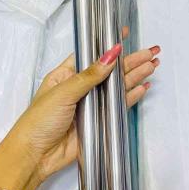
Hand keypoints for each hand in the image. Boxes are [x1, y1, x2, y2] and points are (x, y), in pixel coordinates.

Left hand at [10, 36, 160, 188]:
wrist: (35, 155)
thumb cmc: (39, 121)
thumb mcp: (63, 92)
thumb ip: (89, 76)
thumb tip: (110, 56)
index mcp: (66, 75)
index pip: (91, 54)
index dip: (109, 45)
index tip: (125, 34)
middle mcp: (80, 88)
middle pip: (110, 70)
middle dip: (130, 60)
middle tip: (150, 52)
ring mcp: (90, 104)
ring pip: (117, 87)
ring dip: (135, 76)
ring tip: (152, 64)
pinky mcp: (98, 120)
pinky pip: (118, 106)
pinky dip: (131, 96)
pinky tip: (142, 87)